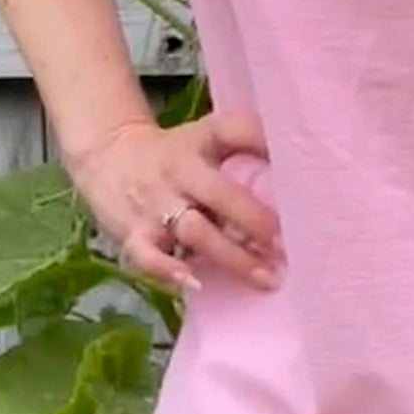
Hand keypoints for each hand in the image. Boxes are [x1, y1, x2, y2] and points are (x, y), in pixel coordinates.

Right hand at [64, 109, 282, 294]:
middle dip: (257, 221)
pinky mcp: (132, 232)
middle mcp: (180, 170)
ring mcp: (155, 203)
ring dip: (232, 255)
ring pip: (195, 230)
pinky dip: (169, 270)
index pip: (234, 130)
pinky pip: (147, 255)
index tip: (301, 167)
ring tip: (266, 276)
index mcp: (202, 141)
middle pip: (222, 194)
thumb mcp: (208, 138)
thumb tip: (304, 168)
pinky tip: (194, 283)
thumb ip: (249, 147)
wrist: (108, 155)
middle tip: (290, 245)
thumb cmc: (176, 154)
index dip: (265, 142)